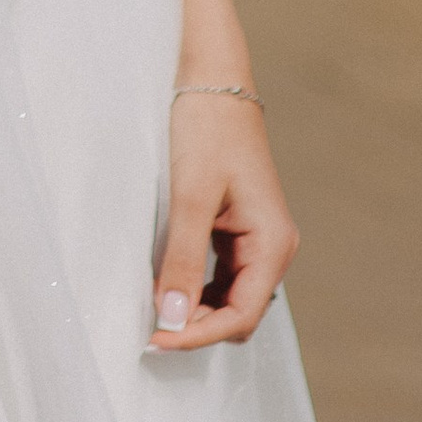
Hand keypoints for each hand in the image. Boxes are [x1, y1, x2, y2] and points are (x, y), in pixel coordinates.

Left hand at [149, 90, 297, 348]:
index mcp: (273, 244)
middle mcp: (273, 248)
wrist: (214, 81)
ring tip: (153, 312)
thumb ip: (181, 259)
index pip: (241, 314)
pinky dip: (196, 287)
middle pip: (239, 312)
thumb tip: (170, 318)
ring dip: (196, 310)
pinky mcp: (239, 230)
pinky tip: (167, 285)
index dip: (199, 335)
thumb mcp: (190, 196)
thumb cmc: (206, 130)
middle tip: (148, 330)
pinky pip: (222, 275)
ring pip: (230, 297)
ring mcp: (258, 239)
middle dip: (197, 327)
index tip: (156, 340)